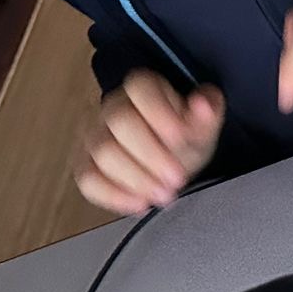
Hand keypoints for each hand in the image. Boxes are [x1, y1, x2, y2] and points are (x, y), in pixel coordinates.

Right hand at [73, 70, 224, 215]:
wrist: (170, 162)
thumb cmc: (184, 138)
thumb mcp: (204, 126)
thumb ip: (207, 112)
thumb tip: (202, 103)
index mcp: (143, 87)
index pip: (140, 89)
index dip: (159, 112)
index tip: (181, 137)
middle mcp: (112, 107)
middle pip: (120, 122)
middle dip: (151, 154)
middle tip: (177, 177)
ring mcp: (95, 137)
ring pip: (103, 153)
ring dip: (136, 178)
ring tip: (164, 194)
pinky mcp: (85, 166)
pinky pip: (88, 180)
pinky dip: (114, 195)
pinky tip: (139, 204)